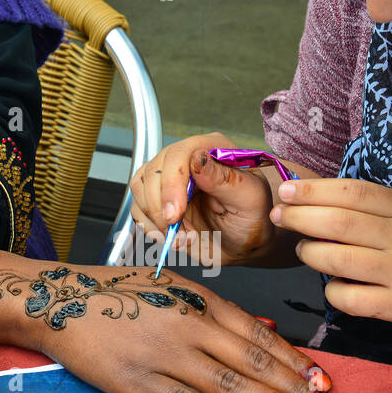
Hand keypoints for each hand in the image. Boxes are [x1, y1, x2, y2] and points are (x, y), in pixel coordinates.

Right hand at [0, 259, 338, 392]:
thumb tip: (267, 331)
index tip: (321, 380)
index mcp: (199, 300)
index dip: (293, 360)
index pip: (258, 335)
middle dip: (294, 388)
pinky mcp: (137, 383)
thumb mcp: (174, 287)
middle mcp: (187, 326)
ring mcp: (162, 356)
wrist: (60, 302)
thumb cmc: (118, 293)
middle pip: (251, 361)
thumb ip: (220, 313)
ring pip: (227, 383)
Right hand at [129, 133, 279, 264]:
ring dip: (156, 220)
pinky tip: (175, 238)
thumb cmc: (253, 218)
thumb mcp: (250, 199)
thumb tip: (198, 159)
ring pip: (139, 189)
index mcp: (210, 150)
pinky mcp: (158, 201)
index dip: (171, 184)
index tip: (176, 213)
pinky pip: (138, 210)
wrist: (244, 243)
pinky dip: (152, 229)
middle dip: (160, 207)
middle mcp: (186, 160)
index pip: (178, 155)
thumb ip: (225, 179)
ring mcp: (168, 180)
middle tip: (178, 230)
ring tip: (184, 236)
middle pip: (152, 172)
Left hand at [270, 178, 391, 339]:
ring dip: (310, 253)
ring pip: (338, 259)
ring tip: (302, 251)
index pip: (353, 192)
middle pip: (340, 222)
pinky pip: (349, 297)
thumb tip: (315, 200)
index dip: (315, 190)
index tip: (287, 190)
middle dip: (300, 217)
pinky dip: (332, 291)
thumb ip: (371, 208)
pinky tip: (334, 286)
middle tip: (279, 217)